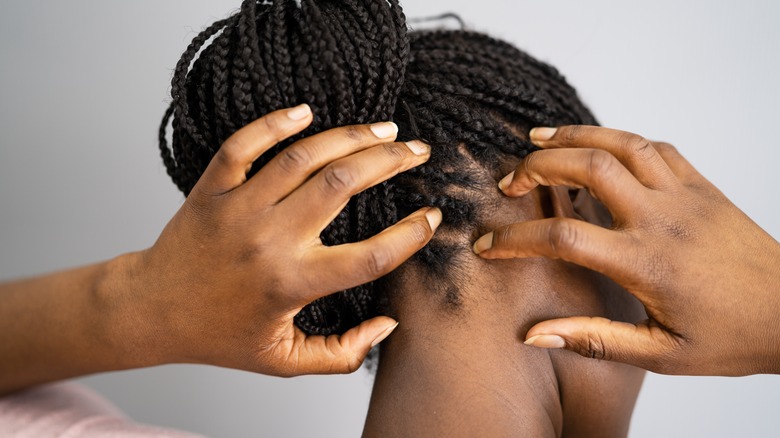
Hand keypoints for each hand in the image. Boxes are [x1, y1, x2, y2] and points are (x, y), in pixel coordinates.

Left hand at [117, 104, 440, 375]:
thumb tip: (388, 325)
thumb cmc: (220, 336)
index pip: (369, 256)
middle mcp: (269, 240)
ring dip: (350, 137)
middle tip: (416, 150)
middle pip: (342, 185)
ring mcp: (238, 208)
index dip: (410, 235)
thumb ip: (342, 354)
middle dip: (390, 161)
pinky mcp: (212, 188)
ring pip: (303, 158)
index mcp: (292, 283)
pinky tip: (306, 111)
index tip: (431, 217)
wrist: (151, 311)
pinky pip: (244, 144)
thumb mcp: (284, 361)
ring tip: (383, 129)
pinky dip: (274, 122)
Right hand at [473, 125, 779, 375]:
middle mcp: (660, 218)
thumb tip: (533, 335)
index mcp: (645, 262)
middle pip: (587, 167)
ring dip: (573, 136)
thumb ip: (593, 341)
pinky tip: (599, 147)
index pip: (563, 236)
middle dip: (537, 166)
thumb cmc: (731, 337)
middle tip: (510, 180)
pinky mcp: (701, 186)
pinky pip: (655, 146)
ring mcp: (684, 195)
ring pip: (620, 144)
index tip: (487, 245)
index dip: (516, 238)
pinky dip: (619, 139)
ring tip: (538, 138)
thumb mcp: (660, 354)